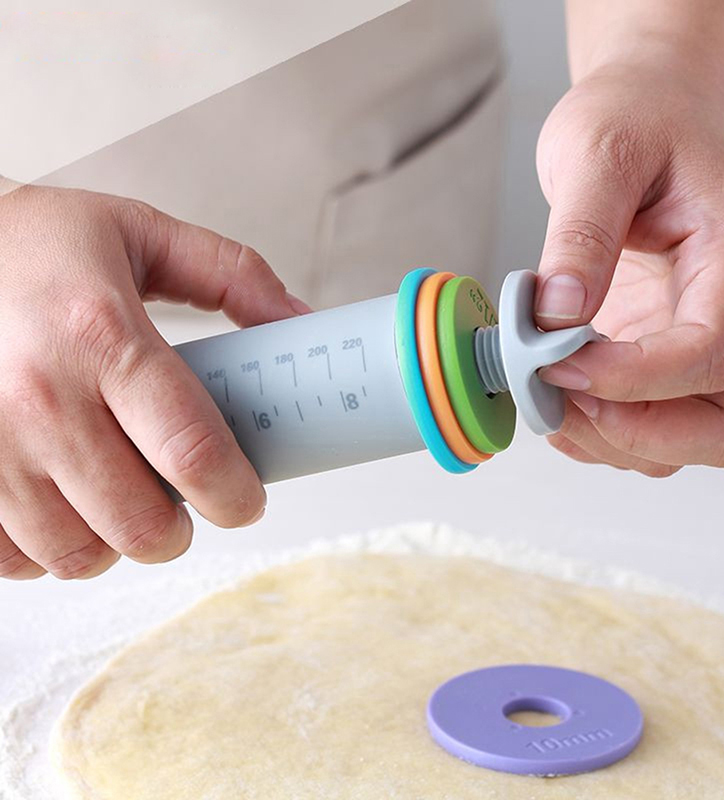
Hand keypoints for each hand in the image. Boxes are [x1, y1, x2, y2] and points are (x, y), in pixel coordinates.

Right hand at [0, 185, 307, 579]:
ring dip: (116, 544)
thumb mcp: (141, 234)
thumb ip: (232, 273)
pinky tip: (63, 507)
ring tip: (122, 504)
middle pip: (142, 524)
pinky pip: (13, 560)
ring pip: (78, 555)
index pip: (192, 450)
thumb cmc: (34, 245)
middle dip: (181, 530)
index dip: (235, 495)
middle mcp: (39, 397)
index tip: (247, 501)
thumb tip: (299, 321)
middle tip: (185, 504)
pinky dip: (49, 548)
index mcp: (102, 334)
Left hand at [533, 64, 723, 476]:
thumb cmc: (637, 122)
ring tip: (545, 388)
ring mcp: (695, 343)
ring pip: (683, 443)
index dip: (634, 379)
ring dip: (609, 440)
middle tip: (560, 390)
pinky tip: (552, 391)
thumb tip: (557, 314)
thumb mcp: (600, 152)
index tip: (558, 361)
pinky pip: (643, 431)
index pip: (711, 354)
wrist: (649, 117)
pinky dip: (595, 433)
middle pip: (723, 429)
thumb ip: (582, 232)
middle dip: (635, 432)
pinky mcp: (657, 358)